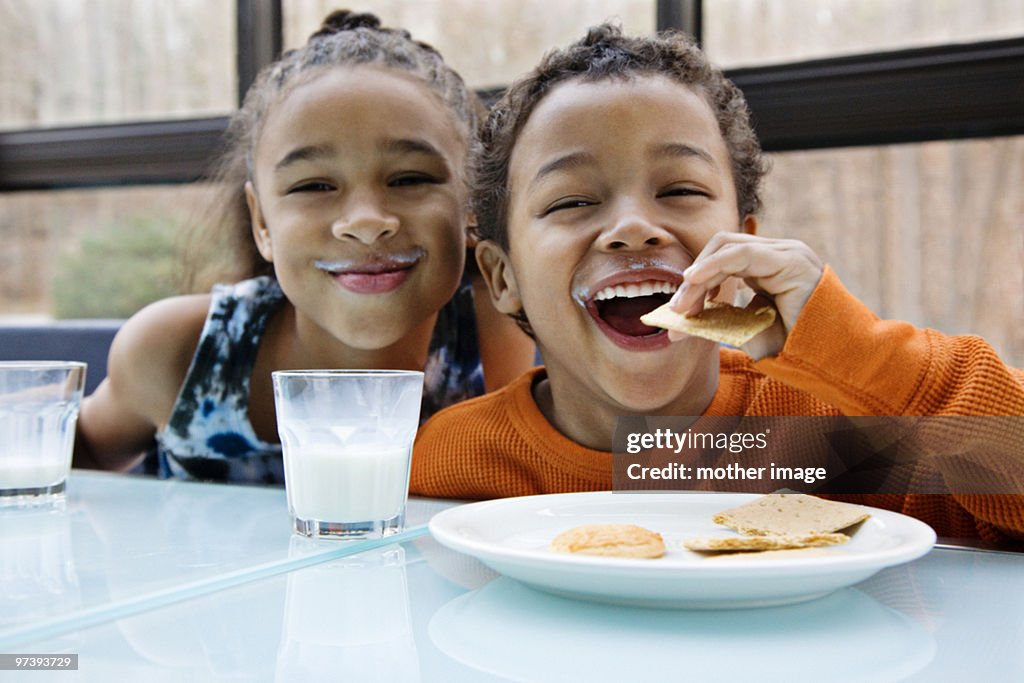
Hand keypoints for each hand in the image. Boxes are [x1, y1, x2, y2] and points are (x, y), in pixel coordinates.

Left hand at [668, 233, 823, 357]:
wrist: (827, 359)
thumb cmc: (790, 346)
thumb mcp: (744, 329)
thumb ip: (718, 317)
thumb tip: (680, 320)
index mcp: (767, 266)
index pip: (722, 258)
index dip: (697, 281)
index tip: (677, 311)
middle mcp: (777, 254)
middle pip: (721, 249)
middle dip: (694, 279)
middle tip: (675, 310)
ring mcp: (787, 253)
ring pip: (727, 248)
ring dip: (700, 276)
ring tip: (684, 306)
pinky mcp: (792, 260)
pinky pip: (743, 254)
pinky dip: (714, 266)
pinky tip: (695, 280)